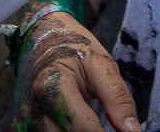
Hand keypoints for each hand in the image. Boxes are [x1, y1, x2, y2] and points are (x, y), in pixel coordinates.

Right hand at [13, 12, 139, 131]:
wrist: (40, 36)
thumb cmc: (72, 46)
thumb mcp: (101, 63)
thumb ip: (118, 98)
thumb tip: (132, 131)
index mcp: (53, 85)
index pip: (82, 126)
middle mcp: (34, 107)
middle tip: (115, 128)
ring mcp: (27, 119)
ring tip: (100, 125)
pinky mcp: (27, 125)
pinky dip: (70, 131)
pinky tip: (86, 126)